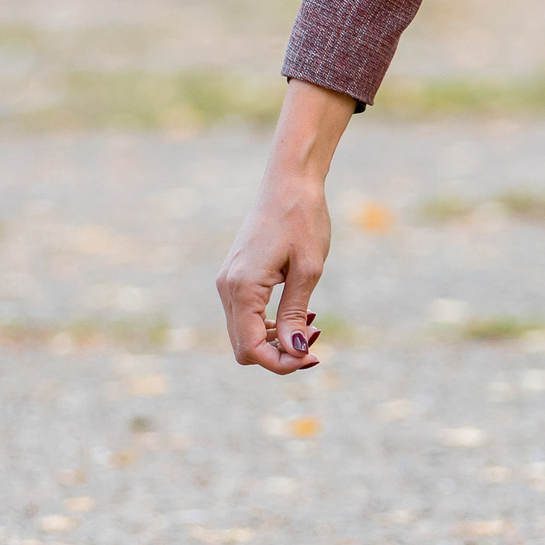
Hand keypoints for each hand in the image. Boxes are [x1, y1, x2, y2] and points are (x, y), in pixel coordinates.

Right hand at [215, 80, 354, 373]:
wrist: (289, 181)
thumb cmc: (303, 219)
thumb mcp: (309, 269)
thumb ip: (295, 312)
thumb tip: (294, 351)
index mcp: (243, 288)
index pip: (251, 348)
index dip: (282, 363)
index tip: (314, 357)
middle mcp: (227, 288)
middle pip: (243, 347)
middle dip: (279, 354)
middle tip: (317, 340)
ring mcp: (228, 282)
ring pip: (243, 333)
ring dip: (276, 339)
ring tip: (313, 324)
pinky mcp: (236, 276)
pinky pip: (246, 315)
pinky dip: (269, 323)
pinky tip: (301, 313)